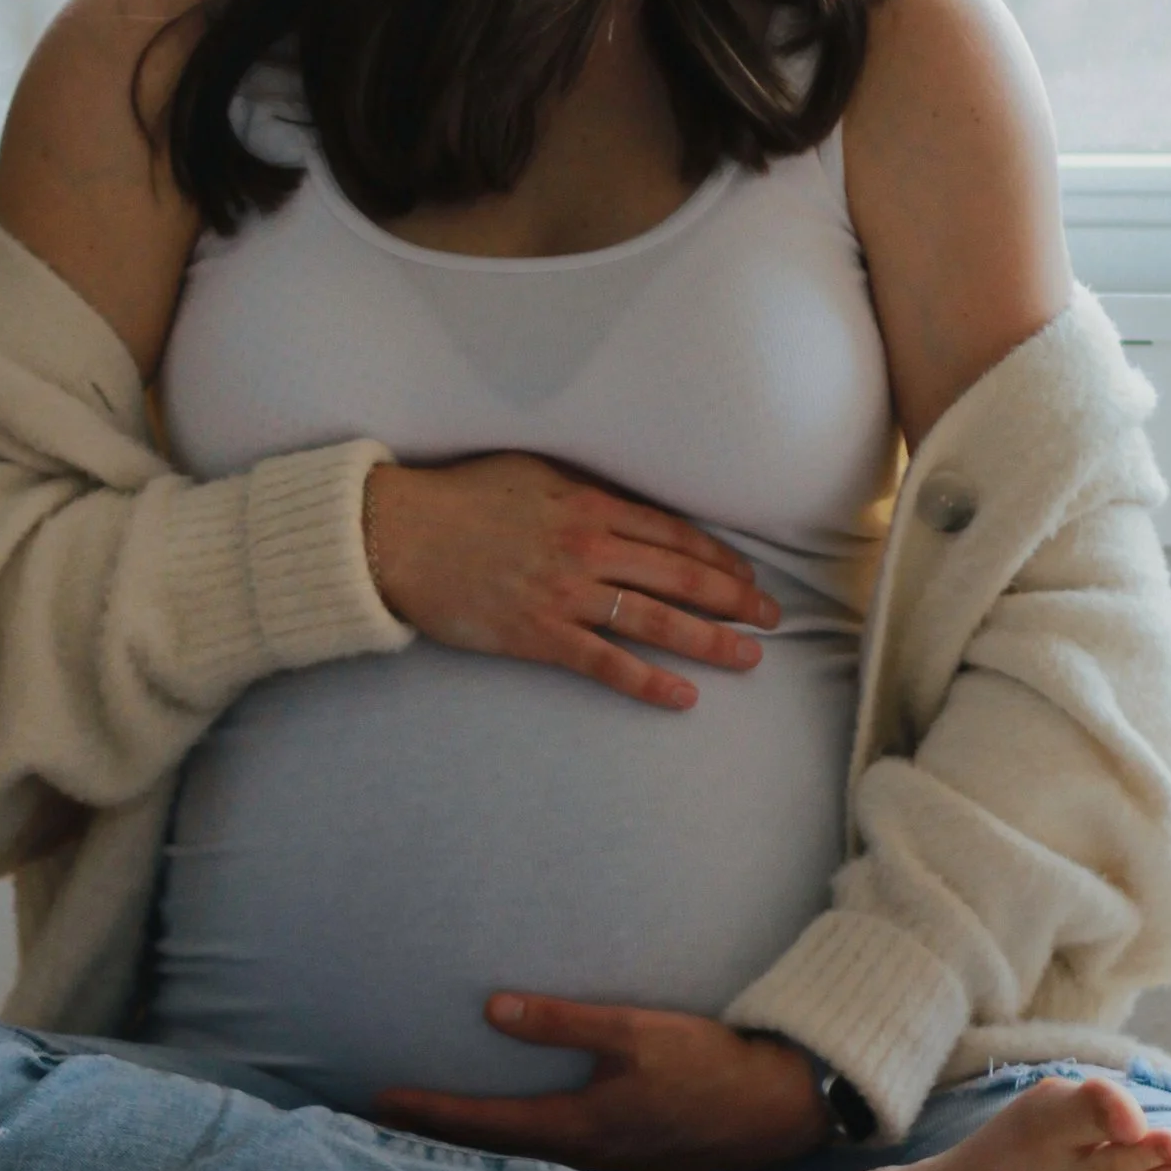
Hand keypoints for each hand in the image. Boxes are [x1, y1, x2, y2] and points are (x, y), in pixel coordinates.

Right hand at [362, 455, 777, 713]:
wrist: (397, 534)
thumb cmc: (460, 498)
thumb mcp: (531, 472)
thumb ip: (583, 489)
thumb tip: (628, 503)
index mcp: (588, 504)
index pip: (673, 533)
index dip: (718, 556)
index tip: (746, 574)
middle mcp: (587, 548)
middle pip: (680, 575)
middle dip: (734, 598)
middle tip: (772, 618)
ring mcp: (564, 594)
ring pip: (655, 620)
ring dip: (710, 641)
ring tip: (749, 658)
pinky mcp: (537, 635)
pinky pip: (605, 663)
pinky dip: (648, 681)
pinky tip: (684, 697)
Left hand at [374, 995, 833, 1170]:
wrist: (774, 1109)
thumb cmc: (707, 1065)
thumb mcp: (634, 1031)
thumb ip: (562, 1021)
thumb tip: (493, 1008)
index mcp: (576, 1128)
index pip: (484, 1124)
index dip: (431, 1112)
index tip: (383, 1102)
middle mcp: (582, 1164)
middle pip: (493, 1159)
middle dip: (439, 1144)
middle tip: (386, 1133)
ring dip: (476, 1157)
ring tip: (433, 1144)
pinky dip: (517, 1165)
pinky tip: (509, 1157)